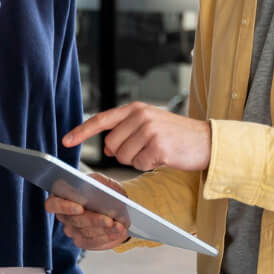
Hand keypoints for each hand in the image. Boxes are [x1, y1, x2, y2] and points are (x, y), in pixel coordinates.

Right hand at [48, 183, 132, 249]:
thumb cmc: (104, 190)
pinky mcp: (82, 241)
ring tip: (120, 226)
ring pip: (85, 233)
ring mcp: (71, 230)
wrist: (115, 204)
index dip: (64, 207)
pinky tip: (118, 232)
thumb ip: (97, 183)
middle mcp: (63, 216)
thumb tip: (98, 190)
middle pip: (73, 221)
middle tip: (109, 220)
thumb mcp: (102, 181)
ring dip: (104, 230)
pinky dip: (108, 237)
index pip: (52, 204)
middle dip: (93, 220)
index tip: (80, 207)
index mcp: (60, 196)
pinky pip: (93, 242)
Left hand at [63, 102, 211, 172]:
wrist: (207, 141)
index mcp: (135, 109)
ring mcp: (149, 131)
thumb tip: (106, 146)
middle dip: (123, 153)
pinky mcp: (158, 146)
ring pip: (124, 157)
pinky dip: (149, 165)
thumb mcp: (149, 124)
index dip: (81, 131)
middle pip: (111, 145)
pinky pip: (140, 164)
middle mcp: (140, 116)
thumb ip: (125, 130)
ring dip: (138, 160)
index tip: (66, 140)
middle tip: (145, 148)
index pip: (101, 119)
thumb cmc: (176, 135)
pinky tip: (164, 156)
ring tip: (157, 150)